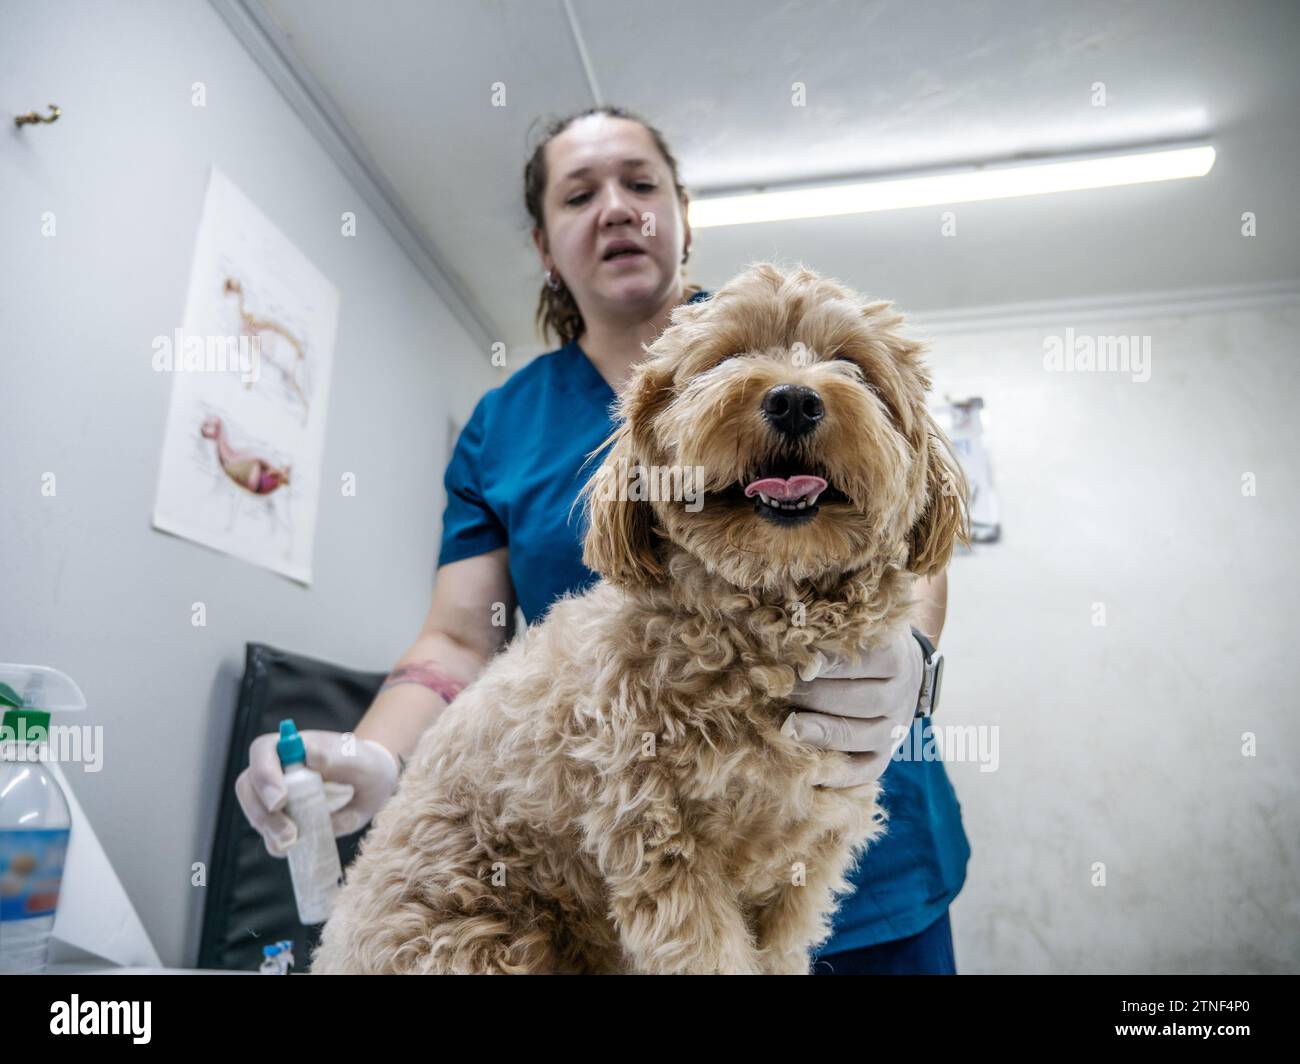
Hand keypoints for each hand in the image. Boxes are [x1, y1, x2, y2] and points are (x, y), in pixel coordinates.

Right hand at [235, 730, 399, 857]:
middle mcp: (277, 770)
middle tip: (288, 831)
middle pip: (248, 786)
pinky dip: (279, 844)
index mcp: (291, 747)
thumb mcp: (359, 759)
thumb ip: (336, 757)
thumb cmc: (365, 765)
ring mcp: (276, 797)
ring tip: (295, 841)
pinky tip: (298, 846)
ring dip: (270, 831)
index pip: (263, 751)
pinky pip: (270, 836)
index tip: (281, 799)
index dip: (264, 774)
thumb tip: (310, 755)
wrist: (373, 786)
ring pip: (256, 813)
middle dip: (262, 812)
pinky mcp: (283, 822)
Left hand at [783, 627, 923, 788]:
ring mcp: (895, 729)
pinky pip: (865, 771)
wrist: (902, 668)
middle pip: (856, 699)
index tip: (790, 657)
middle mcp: (899, 694)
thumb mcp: (858, 628)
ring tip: (786, 728)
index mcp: (895, 656)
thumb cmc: (863, 642)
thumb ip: (830, 630)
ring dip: (820, 732)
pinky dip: (837, 775)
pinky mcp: (886, 754)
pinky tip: (808, 772)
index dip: (824, 660)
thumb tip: (786, 631)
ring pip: (858, 735)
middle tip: (776, 689)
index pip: (861, 659)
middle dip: (812, 694)